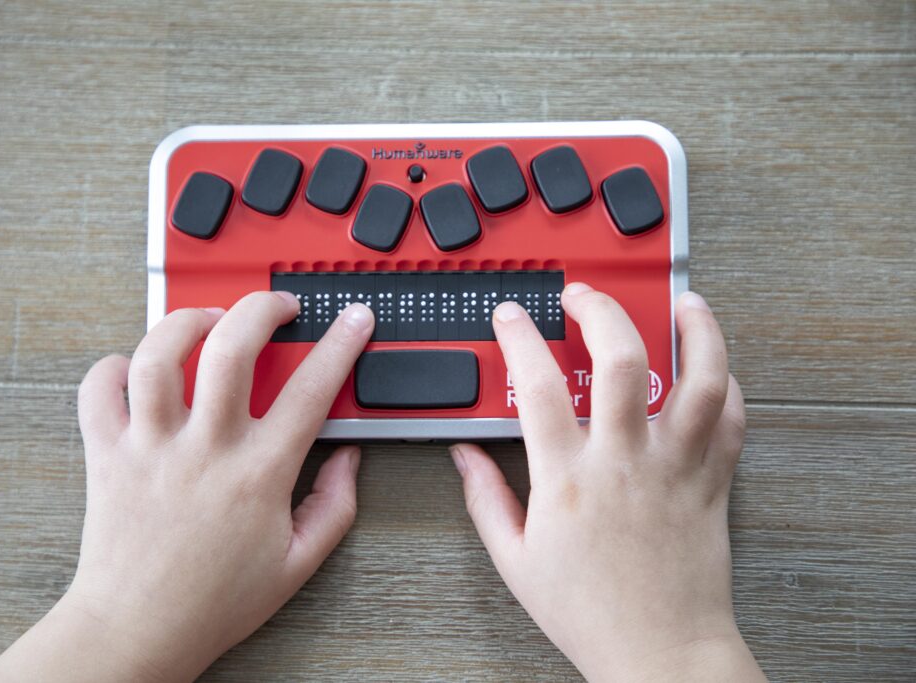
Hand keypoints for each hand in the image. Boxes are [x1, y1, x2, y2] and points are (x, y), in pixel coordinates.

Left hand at [0, 292, 374, 682]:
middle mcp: (204, 449)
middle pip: (232, 347)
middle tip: (276, 305)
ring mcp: (151, 447)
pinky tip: (137, 367)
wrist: (138, 629)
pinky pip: (98, 390)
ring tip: (207, 320)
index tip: (352, 322)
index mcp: (258, 474)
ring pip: (160, 354)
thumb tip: (349, 460)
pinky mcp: (107, 454)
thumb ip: (335, 507)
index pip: (311, 390)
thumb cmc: (213, 601)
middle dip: (261, 306)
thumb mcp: (298, 563)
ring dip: (187, 321)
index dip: (340, 345)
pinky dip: (113, 365)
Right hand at [451, 285, 764, 681]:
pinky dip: (728, 386)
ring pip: (698, 378)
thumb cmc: (590, 612)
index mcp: (568, 478)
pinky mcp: (711, 483)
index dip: (519, 337)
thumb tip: (464, 456)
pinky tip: (715, 369)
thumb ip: (486, 498)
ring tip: (684, 305)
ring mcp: (675, 468)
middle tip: (586, 295)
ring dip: (695, 331)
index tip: (513, 317)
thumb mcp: (515, 559)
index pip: (536, 384)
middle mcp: (625, 461)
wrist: (660, 654)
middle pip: (621, 358)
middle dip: (601, 309)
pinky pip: (731, 422)